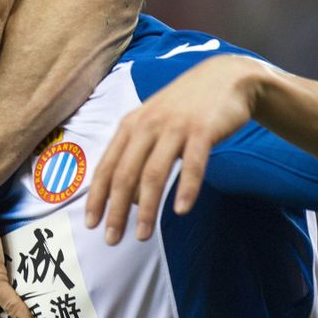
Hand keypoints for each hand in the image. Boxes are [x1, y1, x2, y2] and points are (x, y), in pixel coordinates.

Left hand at [85, 55, 269, 243]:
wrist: (226, 77)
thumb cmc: (186, 108)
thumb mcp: (154, 125)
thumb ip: (138, 156)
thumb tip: (128, 199)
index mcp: (131, 126)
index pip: (106, 167)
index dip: (96, 197)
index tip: (90, 224)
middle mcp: (147, 125)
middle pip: (124, 174)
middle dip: (115, 210)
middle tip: (112, 239)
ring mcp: (174, 127)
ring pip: (153, 174)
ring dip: (147, 209)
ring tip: (143, 235)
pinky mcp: (202, 130)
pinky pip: (192, 164)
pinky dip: (186, 188)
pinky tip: (181, 210)